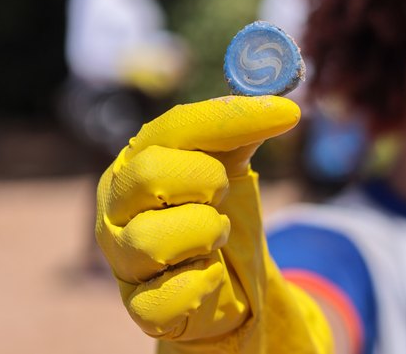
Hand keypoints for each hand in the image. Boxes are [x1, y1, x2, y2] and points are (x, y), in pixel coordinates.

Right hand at [96, 95, 299, 341]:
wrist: (226, 281)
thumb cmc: (214, 211)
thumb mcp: (228, 165)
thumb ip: (244, 129)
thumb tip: (283, 99)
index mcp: (137, 160)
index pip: (176, 126)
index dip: (231, 117)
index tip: (288, 114)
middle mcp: (116, 205)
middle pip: (151, 174)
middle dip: (205, 182)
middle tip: (220, 195)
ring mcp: (123, 257)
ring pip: (153, 240)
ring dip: (206, 234)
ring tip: (214, 237)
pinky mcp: (141, 306)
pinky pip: (168, 297)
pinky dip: (203, 284)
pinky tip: (210, 275)